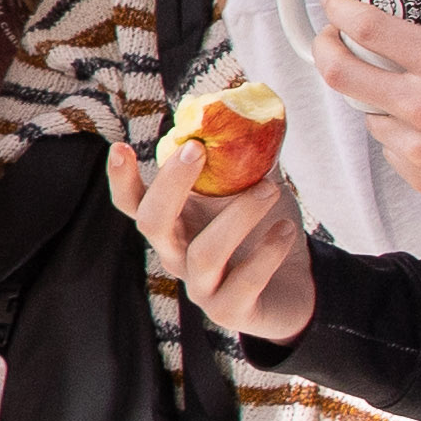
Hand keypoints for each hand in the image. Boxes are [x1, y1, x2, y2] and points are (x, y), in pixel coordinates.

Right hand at [109, 130, 314, 342]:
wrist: (300, 285)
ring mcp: (201, 286)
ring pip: (204, 253)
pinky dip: (266, 253)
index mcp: (175, 223)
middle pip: (153, 223)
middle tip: (200, 149)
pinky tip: (287, 231)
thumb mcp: (252, 187)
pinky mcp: (231, 311)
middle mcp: (177, 255)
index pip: (134, 203)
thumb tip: (247, 109)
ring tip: (271, 189)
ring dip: (238, 216)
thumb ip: (244, 156)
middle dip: (171, 184)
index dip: (122, 179)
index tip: (121, 146)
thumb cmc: (266, 228)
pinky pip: (243, 283)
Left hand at [309, 0, 420, 229]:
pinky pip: (391, 148)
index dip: (338, 7)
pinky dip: (396, 130)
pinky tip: (420, 121)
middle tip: (332, 36)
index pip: (366, 26)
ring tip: (390, 80)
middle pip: (340, 72)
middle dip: (326, 48)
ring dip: (370, 93)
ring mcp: (418, 147)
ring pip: (366, 113)